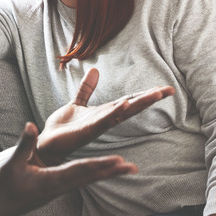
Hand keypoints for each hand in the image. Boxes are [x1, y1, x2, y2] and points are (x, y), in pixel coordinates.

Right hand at [0, 122, 136, 215]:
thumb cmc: (1, 187)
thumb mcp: (11, 163)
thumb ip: (24, 145)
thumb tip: (31, 125)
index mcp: (51, 181)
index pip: (80, 170)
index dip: (99, 164)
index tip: (117, 160)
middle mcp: (59, 187)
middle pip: (90, 177)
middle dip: (111, 171)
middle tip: (132, 167)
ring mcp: (57, 190)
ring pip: (86, 180)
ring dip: (105, 173)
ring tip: (124, 168)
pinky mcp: (54, 190)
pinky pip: (78, 181)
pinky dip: (92, 174)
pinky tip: (98, 172)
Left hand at [36, 68, 174, 165]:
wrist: (46, 145)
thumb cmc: (63, 128)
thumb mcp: (76, 103)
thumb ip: (86, 89)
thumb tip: (94, 70)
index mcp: (103, 112)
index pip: (129, 101)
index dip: (145, 94)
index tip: (165, 88)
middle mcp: (104, 120)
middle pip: (131, 106)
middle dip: (149, 98)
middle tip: (168, 90)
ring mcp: (97, 126)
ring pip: (121, 113)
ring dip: (138, 104)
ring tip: (155, 94)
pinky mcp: (85, 131)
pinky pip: (102, 121)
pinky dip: (113, 113)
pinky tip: (124, 104)